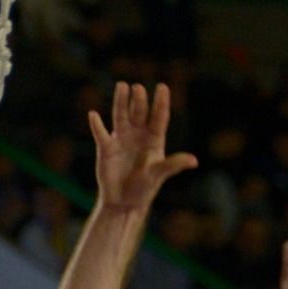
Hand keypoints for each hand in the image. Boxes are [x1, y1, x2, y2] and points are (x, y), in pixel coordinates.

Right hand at [90, 81, 197, 213]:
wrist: (123, 202)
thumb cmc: (144, 189)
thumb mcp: (159, 174)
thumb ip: (174, 164)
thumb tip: (194, 161)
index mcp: (154, 140)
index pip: (159, 117)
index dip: (161, 102)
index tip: (162, 87)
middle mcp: (138, 135)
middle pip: (140, 112)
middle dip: (139, 100)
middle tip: (138, 89)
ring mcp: (122, 139)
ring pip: (121, 116)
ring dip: (121, 101)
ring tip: (122, 86)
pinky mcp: (106, 148)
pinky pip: (101, 133)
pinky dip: (96, 125)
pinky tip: (93, 115)